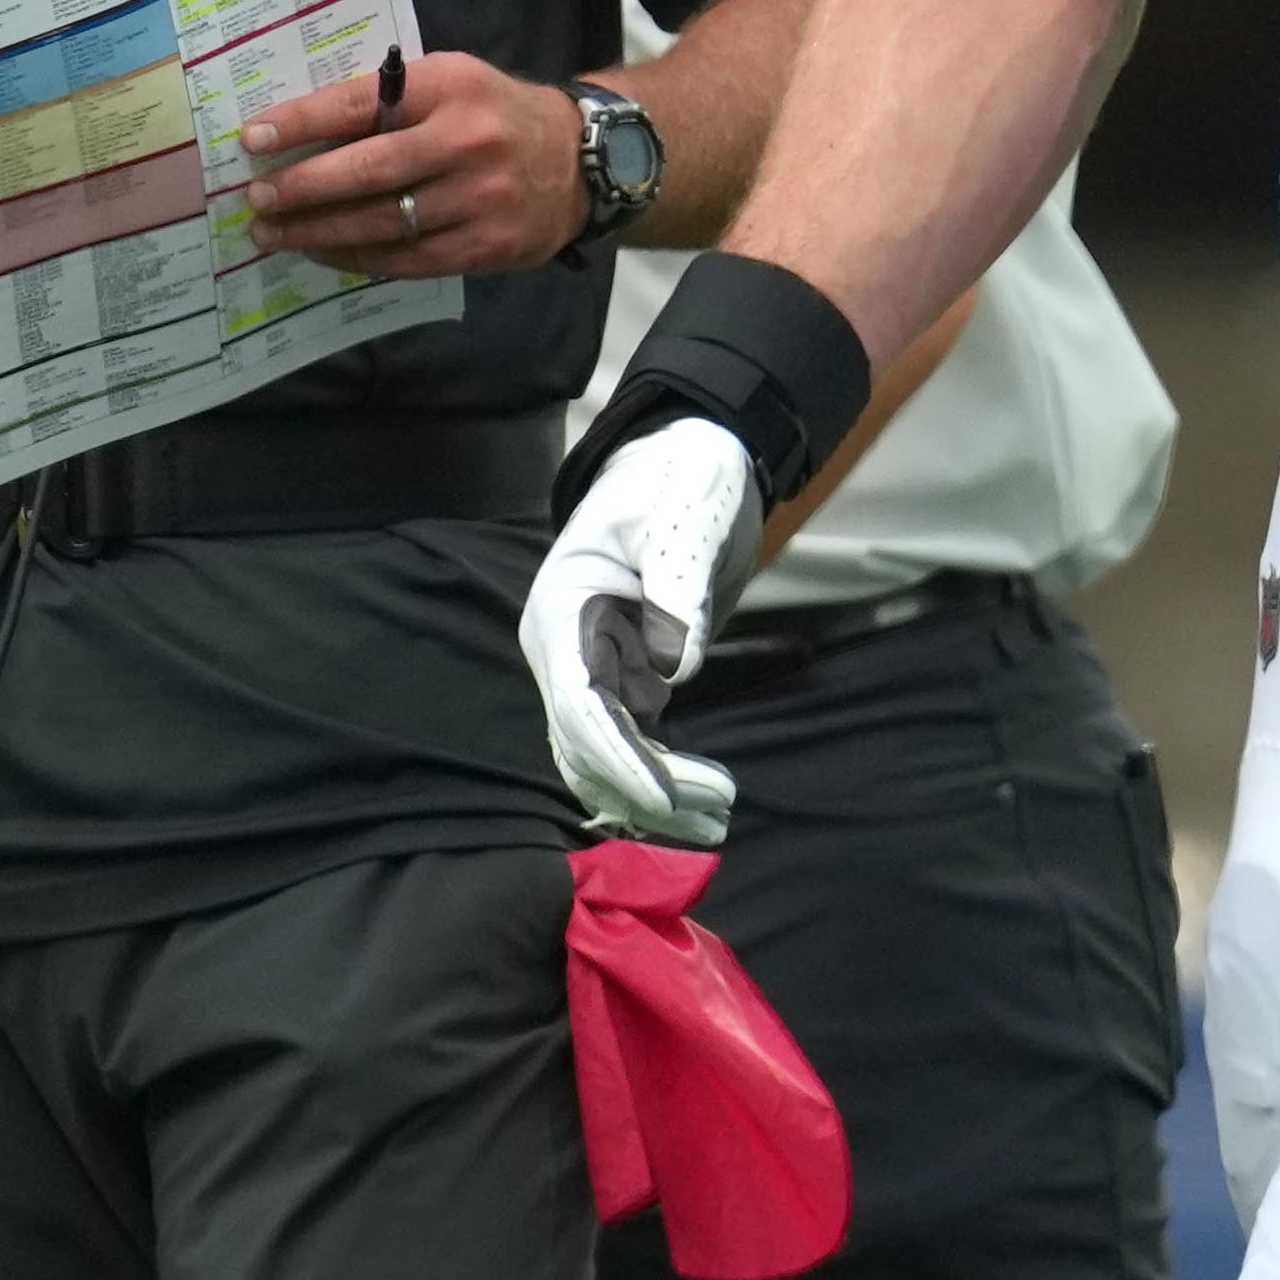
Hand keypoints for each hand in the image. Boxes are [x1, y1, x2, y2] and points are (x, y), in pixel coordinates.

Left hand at [244, 51, 585, 280]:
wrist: (582, 163)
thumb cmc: (495, 115)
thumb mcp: (451, 82)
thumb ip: (391, 99)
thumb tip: (304, 130)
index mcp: (449, 88)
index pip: (361, 104)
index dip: (302, 123)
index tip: (253, 137)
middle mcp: (466, 143)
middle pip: (367, 171)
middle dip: (302, 188)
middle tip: (255, 198)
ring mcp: (479, 200)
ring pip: (381, 223)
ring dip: (317, 231)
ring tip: (273, 233)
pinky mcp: (486, 246)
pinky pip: (406, 259)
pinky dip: (356, 257)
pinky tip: (323, 251)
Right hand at [528, 417, 756, 846]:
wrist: (688, 461)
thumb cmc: (681, 476)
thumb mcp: (686, 512)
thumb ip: (677, 581)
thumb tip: (676, 665)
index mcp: (563, 608)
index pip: (578, 703)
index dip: (617, 757)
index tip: (661, 798)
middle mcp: (564, 649)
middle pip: (588, 743)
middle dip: (643, 787)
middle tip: (716, 813)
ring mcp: (590, 668)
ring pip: (604, 755)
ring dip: (652, 793)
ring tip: (716, 818)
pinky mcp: (624, 678)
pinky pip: (630, 744)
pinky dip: (660, 777)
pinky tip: (703, 804)